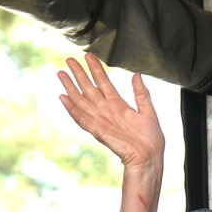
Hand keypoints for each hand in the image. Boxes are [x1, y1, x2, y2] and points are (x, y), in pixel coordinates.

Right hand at [57, 53, 164, 169]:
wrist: (149, 156)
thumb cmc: (151, 138)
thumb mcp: (148, 111)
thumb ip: (141, 93)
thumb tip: (136, 74)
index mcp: (119, 105)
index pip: (104, 83)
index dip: (96, 69)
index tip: (89, 56)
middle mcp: (107, 110)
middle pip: (89, 89)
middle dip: (79, 74)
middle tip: (69, 60)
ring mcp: (101, 120)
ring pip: (82, 101)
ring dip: (70, 88)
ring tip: (61, 73)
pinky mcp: (98, 130)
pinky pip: (82, 118)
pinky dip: (72, 109)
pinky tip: (63, 98)